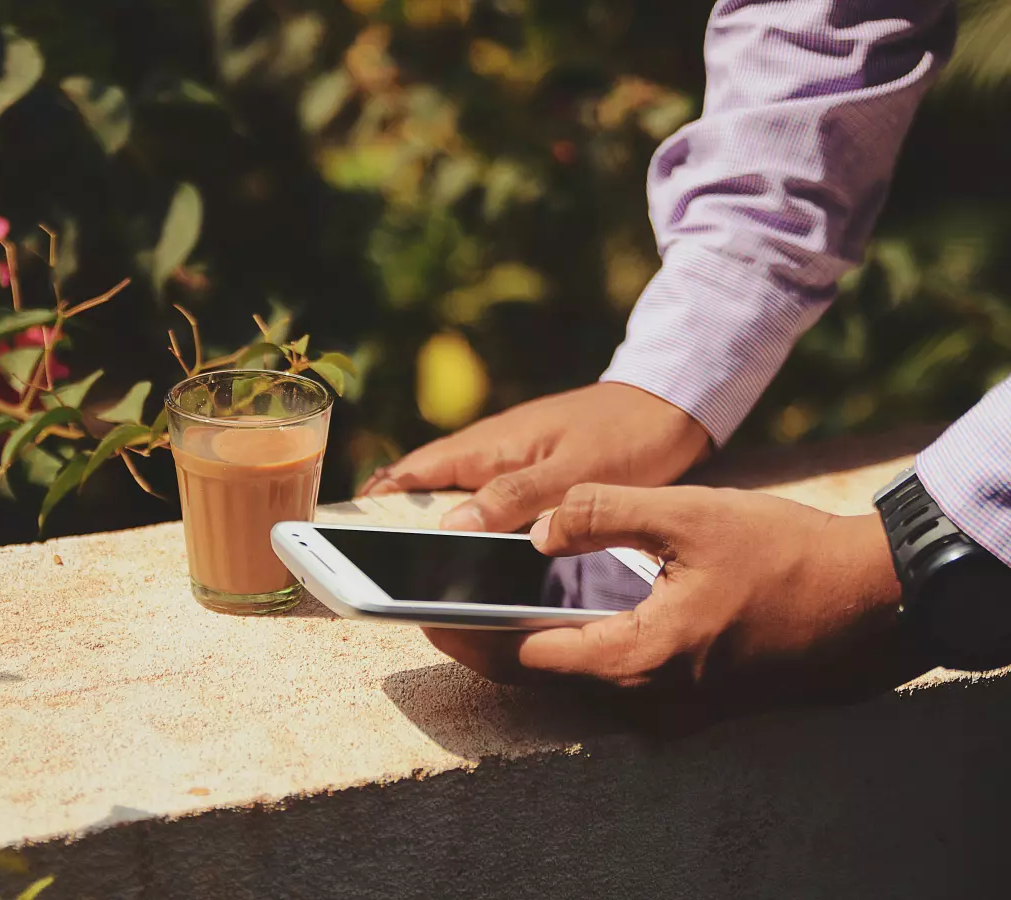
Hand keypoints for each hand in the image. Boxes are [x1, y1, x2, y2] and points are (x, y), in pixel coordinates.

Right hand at [361, 382, 710, 532]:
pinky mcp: (531, 470)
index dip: (376, 499)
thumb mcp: (571, 473)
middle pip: (425, 487)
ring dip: (430, 523)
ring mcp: (509, 459)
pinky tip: (473, 552)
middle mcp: (490, 450)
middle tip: (369, 561)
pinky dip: (469, 522)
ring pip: (455, 495)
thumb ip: (513, 497)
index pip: (413, 472)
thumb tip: (450, 525)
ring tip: (410, 565)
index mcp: (488, 446)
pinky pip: (486, 499)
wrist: (672, 407)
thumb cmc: (625, 437)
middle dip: (394, 518)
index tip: (343, 531)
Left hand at [424, 484, 928, 721]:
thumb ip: (601, 514)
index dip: (469, 632)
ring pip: (576, 682)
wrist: (870, 598)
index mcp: (642, 656)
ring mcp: (674, 704)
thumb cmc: (785, 552)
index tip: (422, 612)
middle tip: (433, 613)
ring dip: (525, 651)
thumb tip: (535, 533)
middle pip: (542, 679)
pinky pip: (612, 678)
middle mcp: (652, 696)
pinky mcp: (691, 694)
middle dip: (485, 647)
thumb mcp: (688, 514)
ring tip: (476, 612)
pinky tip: (551, 617)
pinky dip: (572, 652)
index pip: (528, 656)